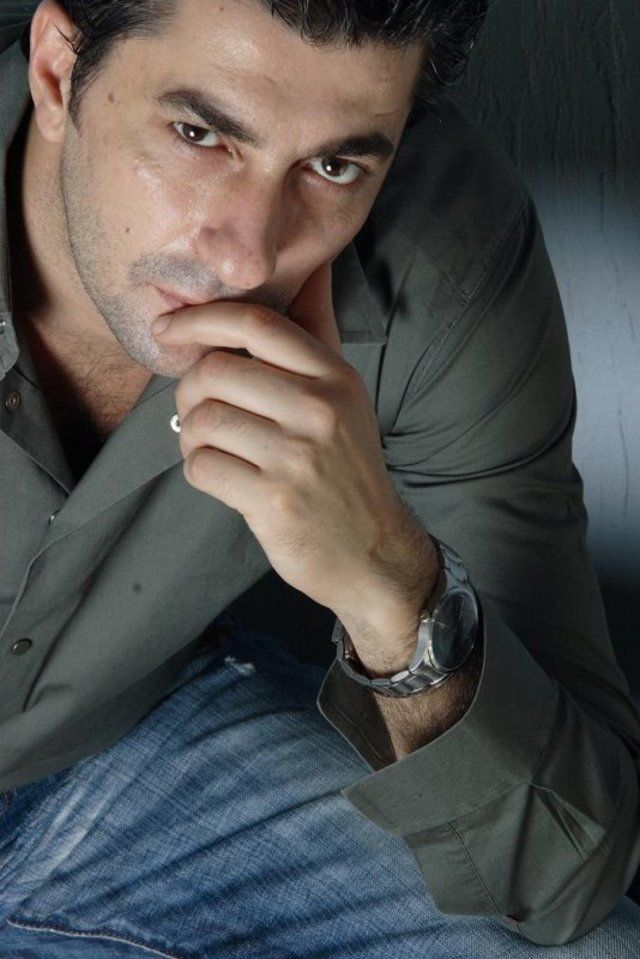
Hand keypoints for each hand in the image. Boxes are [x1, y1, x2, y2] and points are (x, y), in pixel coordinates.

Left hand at [151, 261, 424, 618]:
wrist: (373, 550)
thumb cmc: (345, 468)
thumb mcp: (345, 396)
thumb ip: (318, 334)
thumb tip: (313, 263)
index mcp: (335, 376)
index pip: (257, 322)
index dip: (200, 318)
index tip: (168, 330)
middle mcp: (321, 409)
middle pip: (216, 370)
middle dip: (189, 391)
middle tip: (198, 411)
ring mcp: (299, 456)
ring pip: (203, 420)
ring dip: (191, 436)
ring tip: (211, 447)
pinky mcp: (274, 500)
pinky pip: (202, 466)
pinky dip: (199, 470)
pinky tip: (222, 477)